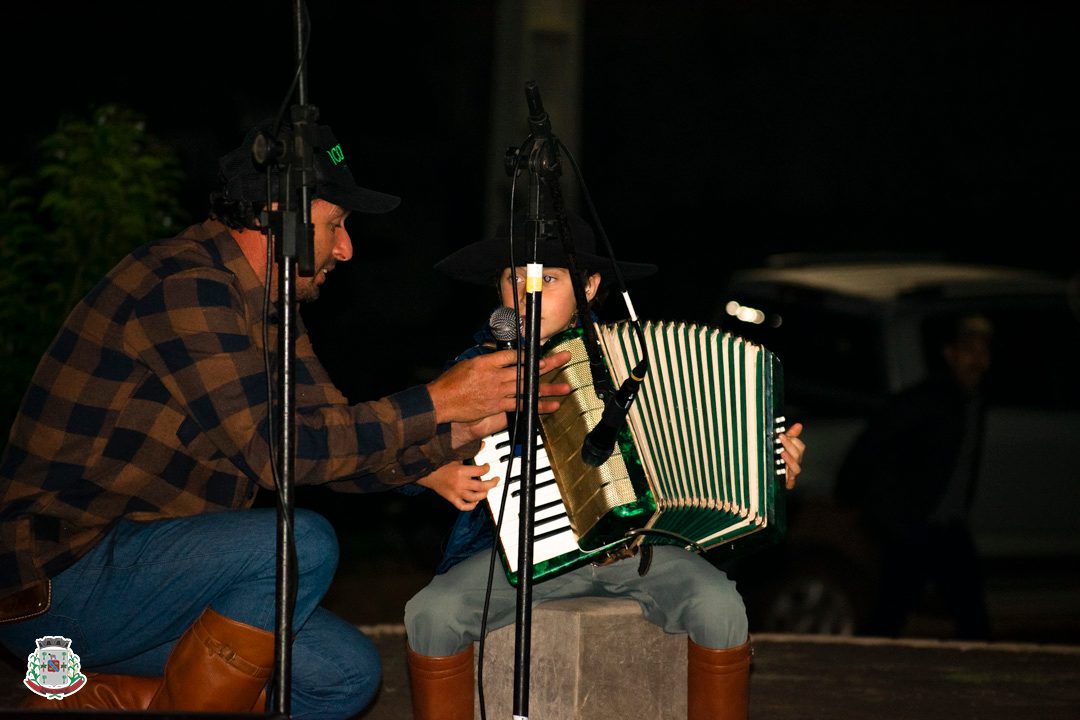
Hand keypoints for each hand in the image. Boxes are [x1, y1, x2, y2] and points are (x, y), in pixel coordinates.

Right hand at [417, 460, 499, 510]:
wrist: (426, 473)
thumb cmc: (440, 464)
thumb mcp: (456, 456)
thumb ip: (471, 452)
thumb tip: (483, 444)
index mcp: (461, 471)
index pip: (481, 471)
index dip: (487, 468)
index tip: (487, 467)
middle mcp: (460, 483)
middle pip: (482, 486)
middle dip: (492, 483)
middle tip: (496, 480)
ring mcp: (456, 492)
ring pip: (475, 498)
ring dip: (484, 495)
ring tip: (487, 490)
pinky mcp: (451, 499)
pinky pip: (463, 506)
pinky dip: (471, 506)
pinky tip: (475, 501)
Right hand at [427, 349, 571, 424]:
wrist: (441, 401)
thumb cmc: (450, 383)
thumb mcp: (467, 364)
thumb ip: (485, 361)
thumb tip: (497, 359)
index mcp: (488, 362)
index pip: (513, 355)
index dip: (528, 355)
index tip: (540, 353)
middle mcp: (496, 375)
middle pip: (526, 368)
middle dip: (548, 364)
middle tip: (564, 358)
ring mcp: (499, 391)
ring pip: (527, 387)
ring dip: (548, 388)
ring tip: (565, 388)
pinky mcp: (498, 405)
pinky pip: (520, 404)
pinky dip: (536, 405)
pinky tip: (549, 405)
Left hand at [779, 421, 804, 489]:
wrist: (775, 477)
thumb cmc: (781, 459)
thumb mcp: (784, 445)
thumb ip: (791, 435)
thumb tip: (799, 425)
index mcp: (795, 454)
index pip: (799, 446)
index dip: (792, 440)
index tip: (782, 435)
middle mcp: (795, 463)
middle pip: (798, 455)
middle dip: (790, 446)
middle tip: (781, 438)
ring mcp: (792, 473)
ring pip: (796, 469)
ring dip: (790, 461)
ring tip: (782, 453)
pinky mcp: (788, 483)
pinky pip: (791, 483)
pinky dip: (789, 481)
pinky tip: (786, 477)